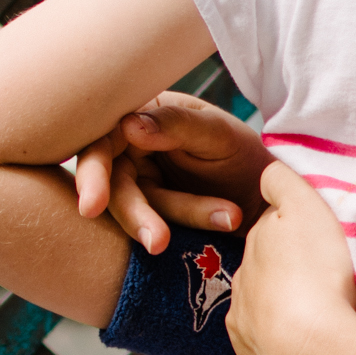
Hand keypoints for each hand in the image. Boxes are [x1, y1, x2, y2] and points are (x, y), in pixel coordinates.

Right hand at [74, 93, 268, 254]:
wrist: (263, 195)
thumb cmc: (241, 153)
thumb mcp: (218, 133)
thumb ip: (177, 125)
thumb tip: (127, 126)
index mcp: (139, 114)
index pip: (101, 140)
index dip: (92, 173)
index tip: (93, 205)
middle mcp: (129, 147)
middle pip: (110, 182)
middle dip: (132, 213)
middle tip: (156, 241)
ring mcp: (137, 181)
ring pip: (134, 210)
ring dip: (170, 222)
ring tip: (225, 220)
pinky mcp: (149, 213)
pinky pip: (153, 227)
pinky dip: (186, 231)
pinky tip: (223, 223)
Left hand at [228, 160, 355, 354]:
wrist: (311, 351)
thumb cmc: (314, 275)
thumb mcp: (305, 210)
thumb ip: (282, 183)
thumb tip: (265, 171)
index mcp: (256, 245)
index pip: (268, 228)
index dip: (289, 230)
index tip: (311, 238)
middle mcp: (241, 283)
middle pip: (262, 269)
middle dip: (282, 271)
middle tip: (317, 277)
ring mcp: (243, 325)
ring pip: (259, 308)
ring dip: (279, 308)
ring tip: (312, 315)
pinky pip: (262, 347)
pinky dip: (276, 344)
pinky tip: (299, 345)